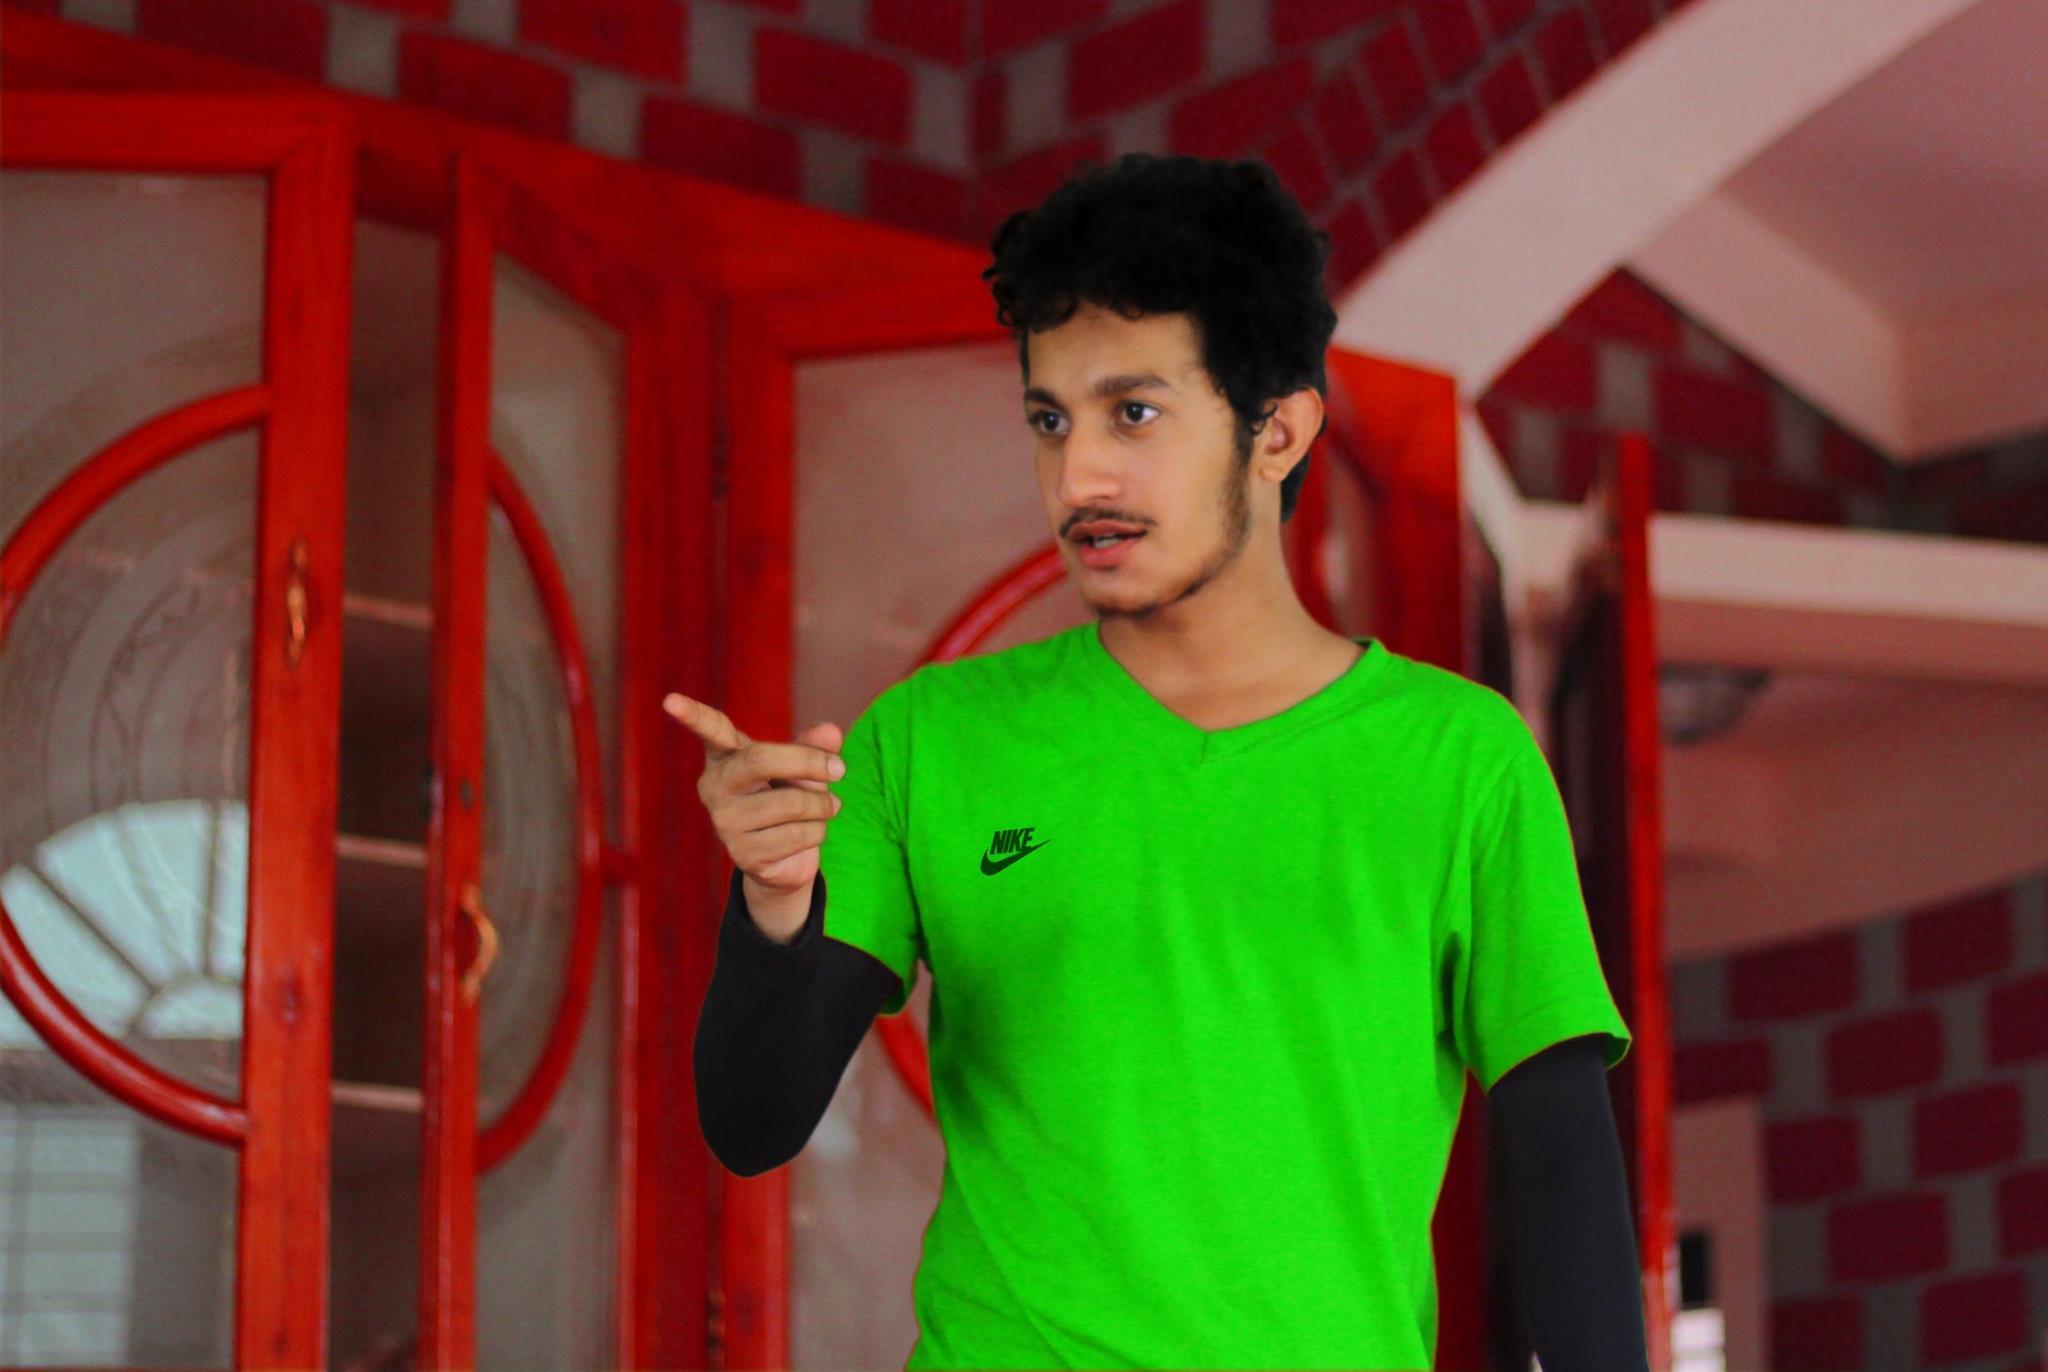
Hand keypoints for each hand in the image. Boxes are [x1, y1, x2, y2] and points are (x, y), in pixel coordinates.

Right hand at [664, 691, 843, 941]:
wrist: (785, 859)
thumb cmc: (789, 799)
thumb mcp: (803, 769)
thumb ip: (814, 748)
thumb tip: (830, 732)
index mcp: (726, 757)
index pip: (711, 731)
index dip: (693, 715)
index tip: (670, 700)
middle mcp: (716, 787)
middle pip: (761, 760)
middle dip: (809, 762)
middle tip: (841, 769)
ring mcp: (724, 822)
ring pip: (792, 803)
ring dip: (824, 806)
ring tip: (826, 809)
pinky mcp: (742, 854)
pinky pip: (798, 835)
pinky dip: (819, 832)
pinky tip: (809, 834)